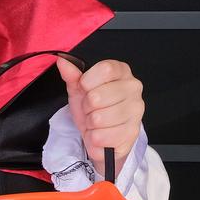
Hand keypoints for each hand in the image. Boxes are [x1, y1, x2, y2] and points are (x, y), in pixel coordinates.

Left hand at [57, 58, 144, 177]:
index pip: (105, 69)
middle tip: (91, 108)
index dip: (88, 81)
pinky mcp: (132, 132)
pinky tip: (100, 133)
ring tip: (95, 121)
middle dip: (86, 106)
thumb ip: (72, 74)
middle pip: (97, 96)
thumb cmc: (93, 106)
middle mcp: (133, 88)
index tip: (85, 88)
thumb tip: (63, 61)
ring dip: (90, 123)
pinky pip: (102, 136)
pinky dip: (94, 138)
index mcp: (122, 71)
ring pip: (98, 118)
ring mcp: (136, 110)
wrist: (102, 131)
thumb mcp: (80, 88)